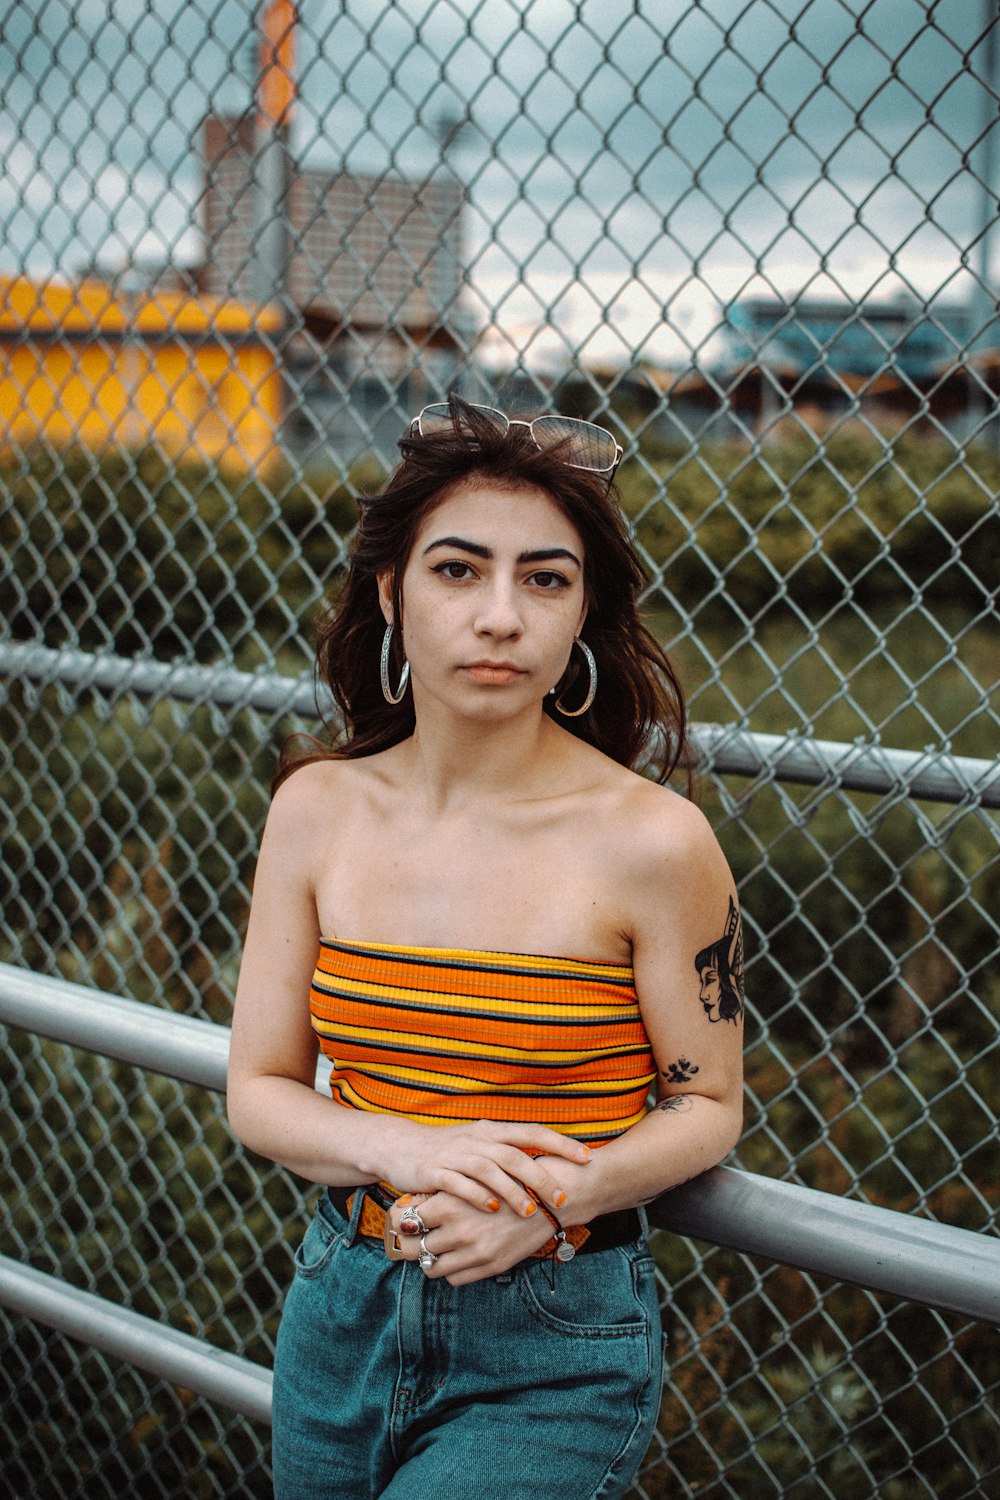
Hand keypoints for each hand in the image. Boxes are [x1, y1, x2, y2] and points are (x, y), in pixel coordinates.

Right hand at [386, 1118, 589, 1218]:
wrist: (400, 1147)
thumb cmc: (448, 1151)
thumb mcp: (480, 1145)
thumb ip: (509, 1152)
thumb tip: (548, 1164)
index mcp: (492, 1131)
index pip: (533, 1132)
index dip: (561, 1143)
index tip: (587, 1158)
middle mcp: (477, 1139)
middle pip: (515, 1154)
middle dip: (540, 1176)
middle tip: (562, 1197)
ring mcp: (455, 1154)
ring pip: (489, 1169)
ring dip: (512, 1190)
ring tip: (530, 1210)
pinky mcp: (434, 1171)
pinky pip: (459, 1183)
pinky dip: (477, 1195)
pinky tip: (491, 1209)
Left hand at [388, 1191, 556, 1285]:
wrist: (549, 1197)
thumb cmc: (507, 1179)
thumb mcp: (469, 1178)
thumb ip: (438, 1192)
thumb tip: (409, 1206)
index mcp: (450, 1205)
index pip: (405, 1222)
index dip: (399, 1220)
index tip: (402, 1218)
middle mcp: (459, 1232)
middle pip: (411, 1249)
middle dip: (407, 1243)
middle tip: (411, 1237)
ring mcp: (475, 1253)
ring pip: (430, 1267)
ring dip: (429, 1257)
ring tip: (435, 1244)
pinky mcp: (490, 1266)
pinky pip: (455, 1278)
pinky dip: (450, 1267)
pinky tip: (457, 1253)